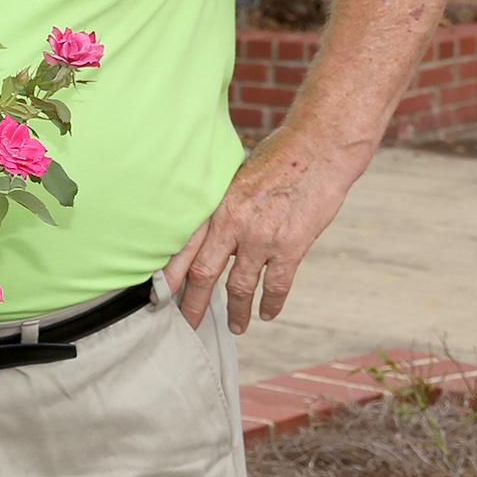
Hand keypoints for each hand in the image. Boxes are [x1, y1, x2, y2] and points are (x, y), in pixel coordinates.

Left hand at [163, 127, 356, 334]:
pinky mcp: (291, 246)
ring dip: (237, 311)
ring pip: (240, 286)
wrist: (318, 149)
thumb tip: (211, 230)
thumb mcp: (237, 177)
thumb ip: (224, 206)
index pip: (183, 247)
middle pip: (203, 273)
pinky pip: (277, 284)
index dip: (169, 275)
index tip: (158, 296)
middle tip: (187, 324)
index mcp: (215, 205)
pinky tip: (268, 313)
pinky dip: (271, 302)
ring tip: (235, 327)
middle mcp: (233, 224)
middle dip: (193, 303)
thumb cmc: (278, 158)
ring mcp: (262, 238)